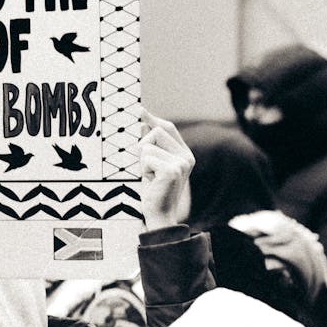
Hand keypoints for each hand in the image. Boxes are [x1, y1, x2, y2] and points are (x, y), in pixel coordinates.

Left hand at [138, 108, 193, 230]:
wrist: (159, 216)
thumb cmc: (153, 190)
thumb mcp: (152, 163)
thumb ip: (152, 143)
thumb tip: (143, 119)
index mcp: (184, 154)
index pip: (168, 128)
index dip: (152, 119)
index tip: (140, 110)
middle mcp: (186, 157)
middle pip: (157, 131)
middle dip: (144, 146)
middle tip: (147, 167)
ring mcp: (181, 163)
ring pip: (148, 144)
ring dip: (142, 160)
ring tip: (150, 176)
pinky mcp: (172, 170)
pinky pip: (146, 156)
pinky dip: (142, 168)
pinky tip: (150, 181)